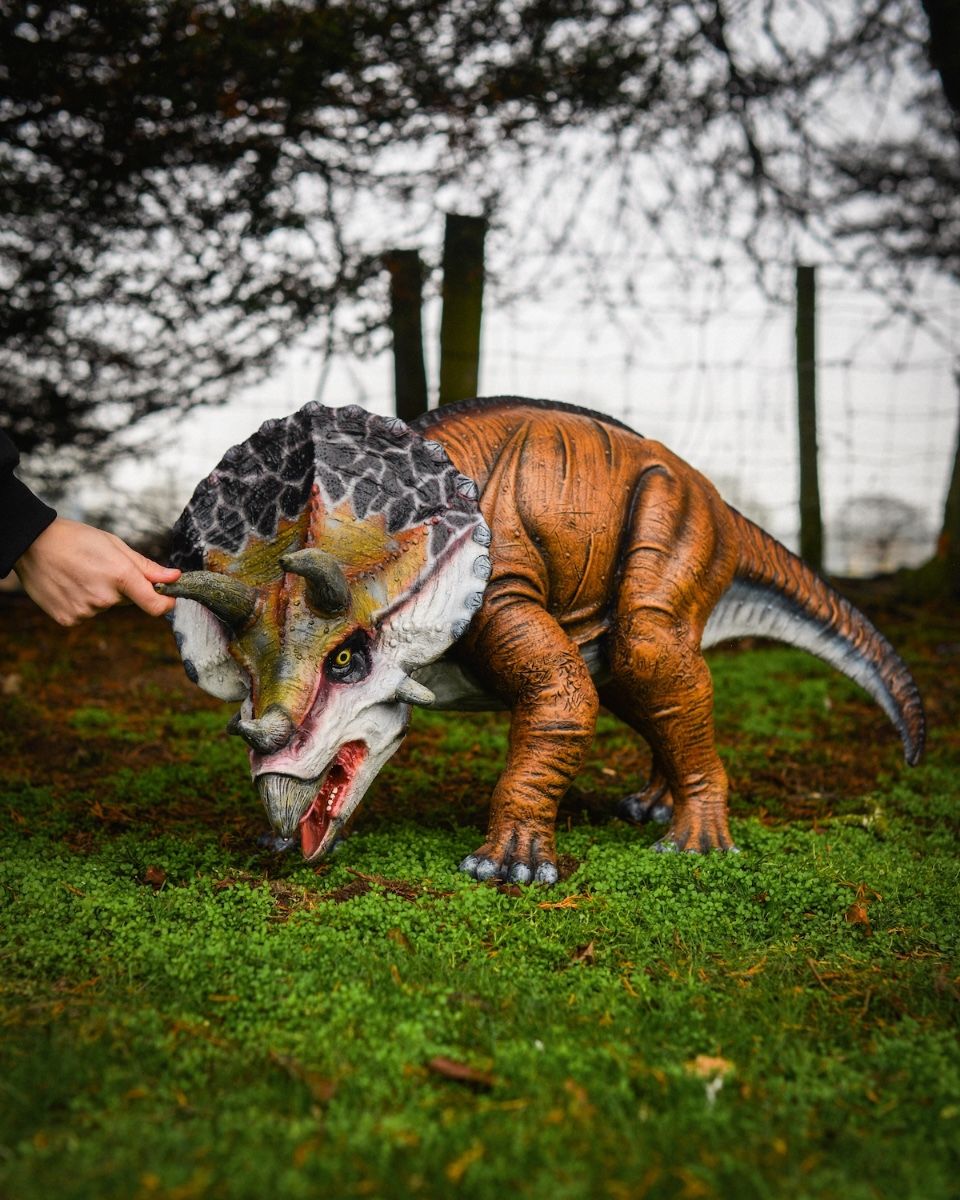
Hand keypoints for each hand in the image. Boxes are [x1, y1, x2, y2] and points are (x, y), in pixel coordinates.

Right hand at [14, 518, 180, 625]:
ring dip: (99, 594)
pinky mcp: (69, 619)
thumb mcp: (115, 545)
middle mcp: (104, 597)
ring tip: (79, 573)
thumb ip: (146, 566)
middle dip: (121, 588)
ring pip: (105, 607)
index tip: (169, 599)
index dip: (166, 604)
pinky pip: (86, 613)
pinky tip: (69, 585)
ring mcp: (85, 611)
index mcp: (120, 575)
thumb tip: (175, 577)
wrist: (32, 545)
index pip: (155, 605)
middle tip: (99, 568)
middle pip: (126, 600)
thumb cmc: (76, 539)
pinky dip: (81, 602)